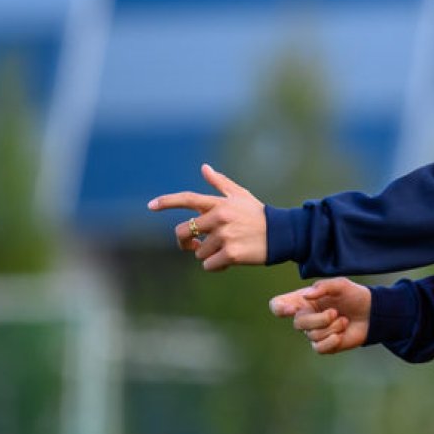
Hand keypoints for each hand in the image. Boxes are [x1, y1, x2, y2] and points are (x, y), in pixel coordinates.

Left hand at [147, 164, 267, 270]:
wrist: (283, 234)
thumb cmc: (259, 215)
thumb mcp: (241, 196)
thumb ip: (220, 183)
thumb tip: (204, 168)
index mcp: (219, 204)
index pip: (188, 199)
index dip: (167, 202)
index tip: (151, 206)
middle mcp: (219, 218)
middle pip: (183, 232)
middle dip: (186, 241)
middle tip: (195, 245)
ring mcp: (224, 237)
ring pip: (199, 252)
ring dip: (209, 254)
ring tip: (227, 249)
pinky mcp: (231, 254)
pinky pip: (209, 265)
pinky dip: (217, 266)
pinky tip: (230, 260)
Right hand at [269, 278, 370, 354]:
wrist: (372, 312)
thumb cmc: (353, 295)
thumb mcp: (341, 285)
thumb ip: (323, 287)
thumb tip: (305, 295)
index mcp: (303, 300)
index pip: (278, 305)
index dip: (279, 308)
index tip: (292, 309)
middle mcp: (305, 316)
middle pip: (298, 323)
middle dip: (319, 319)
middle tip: (335, 312)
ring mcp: (313, 332)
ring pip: (312, 335)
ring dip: (332, 327)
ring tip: (344, 320)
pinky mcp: (324, 345)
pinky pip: (319, 348)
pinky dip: (331, 341)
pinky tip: (341, 334)